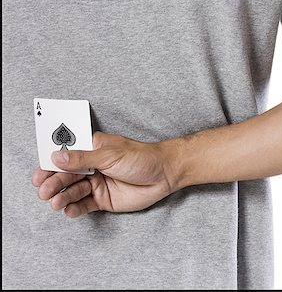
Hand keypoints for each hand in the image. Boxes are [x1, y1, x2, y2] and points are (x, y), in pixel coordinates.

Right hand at [32, 132, 178, 217]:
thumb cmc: (141, 157)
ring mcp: (97, 183)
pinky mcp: (103, 199)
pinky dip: (75, 208)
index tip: (39, 174)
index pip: (65, 156)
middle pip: (65, 175)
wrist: (164, 174)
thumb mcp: (110, 155)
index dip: (50, 164)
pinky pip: (85, 205)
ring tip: (56, 202)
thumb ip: (83, 159)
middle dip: (53, 183)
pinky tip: (68, 210)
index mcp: (91, 149)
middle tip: (44, 191)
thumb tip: (56, 157)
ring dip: (62, 196)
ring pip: (73, 191)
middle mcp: (91, 167)